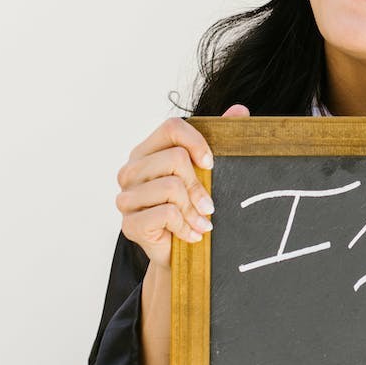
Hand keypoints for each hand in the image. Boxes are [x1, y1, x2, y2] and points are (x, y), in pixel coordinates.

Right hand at [125, 103, 247, 364]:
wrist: (182, 254)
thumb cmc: (194, 208)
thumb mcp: (209, 173)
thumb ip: (219, 139)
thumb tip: (239, 110)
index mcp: (148, 151)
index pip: (171, 126)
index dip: (196, 141)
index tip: (212, 163)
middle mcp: (131, 170)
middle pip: (174, 158)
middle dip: (200, 185)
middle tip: (210, 206)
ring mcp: (126, 197)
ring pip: (171, 187)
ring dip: (193, 209)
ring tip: (201, 222)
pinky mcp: (128, 224)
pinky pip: (165, 214)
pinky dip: (185, 226)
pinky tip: (191, 233)